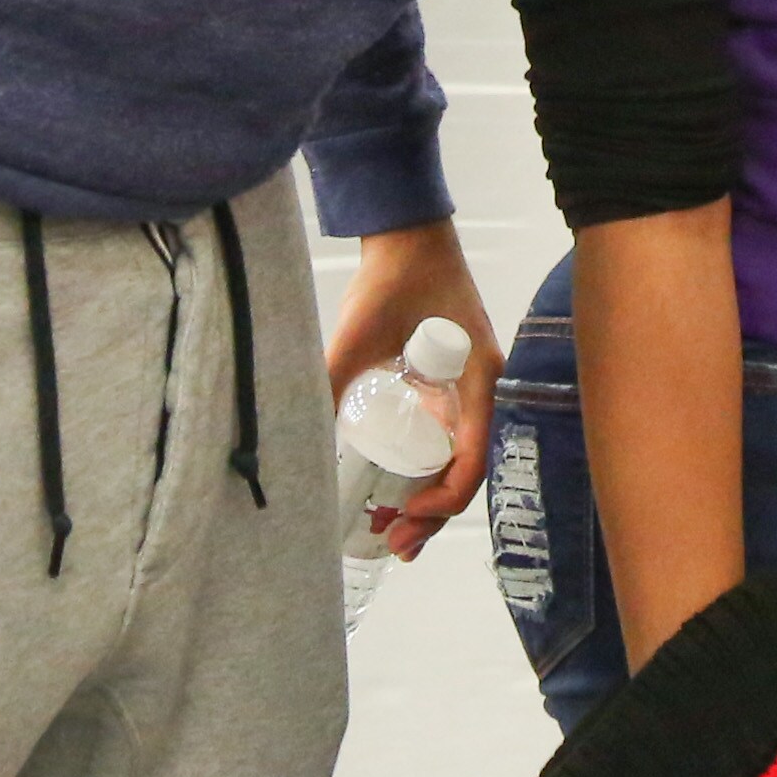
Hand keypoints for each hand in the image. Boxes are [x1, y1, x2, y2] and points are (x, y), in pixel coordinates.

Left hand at [322, 220, 502, 561]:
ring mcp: (470, 385)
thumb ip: (328, 382)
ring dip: (432, 497)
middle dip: (434, 515)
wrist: (406, 232)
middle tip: (393, 545)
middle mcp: (483, 390)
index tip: (401, 521)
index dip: (441, 503)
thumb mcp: (356, 337)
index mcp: (477, 381)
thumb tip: (293, 438)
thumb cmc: (391, 279)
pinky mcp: (453, 380)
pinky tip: (402, 486)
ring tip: (393, 529)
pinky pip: (451, 435)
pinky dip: (431, 468)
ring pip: (460, 457)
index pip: (472, 462)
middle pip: (468, 469)